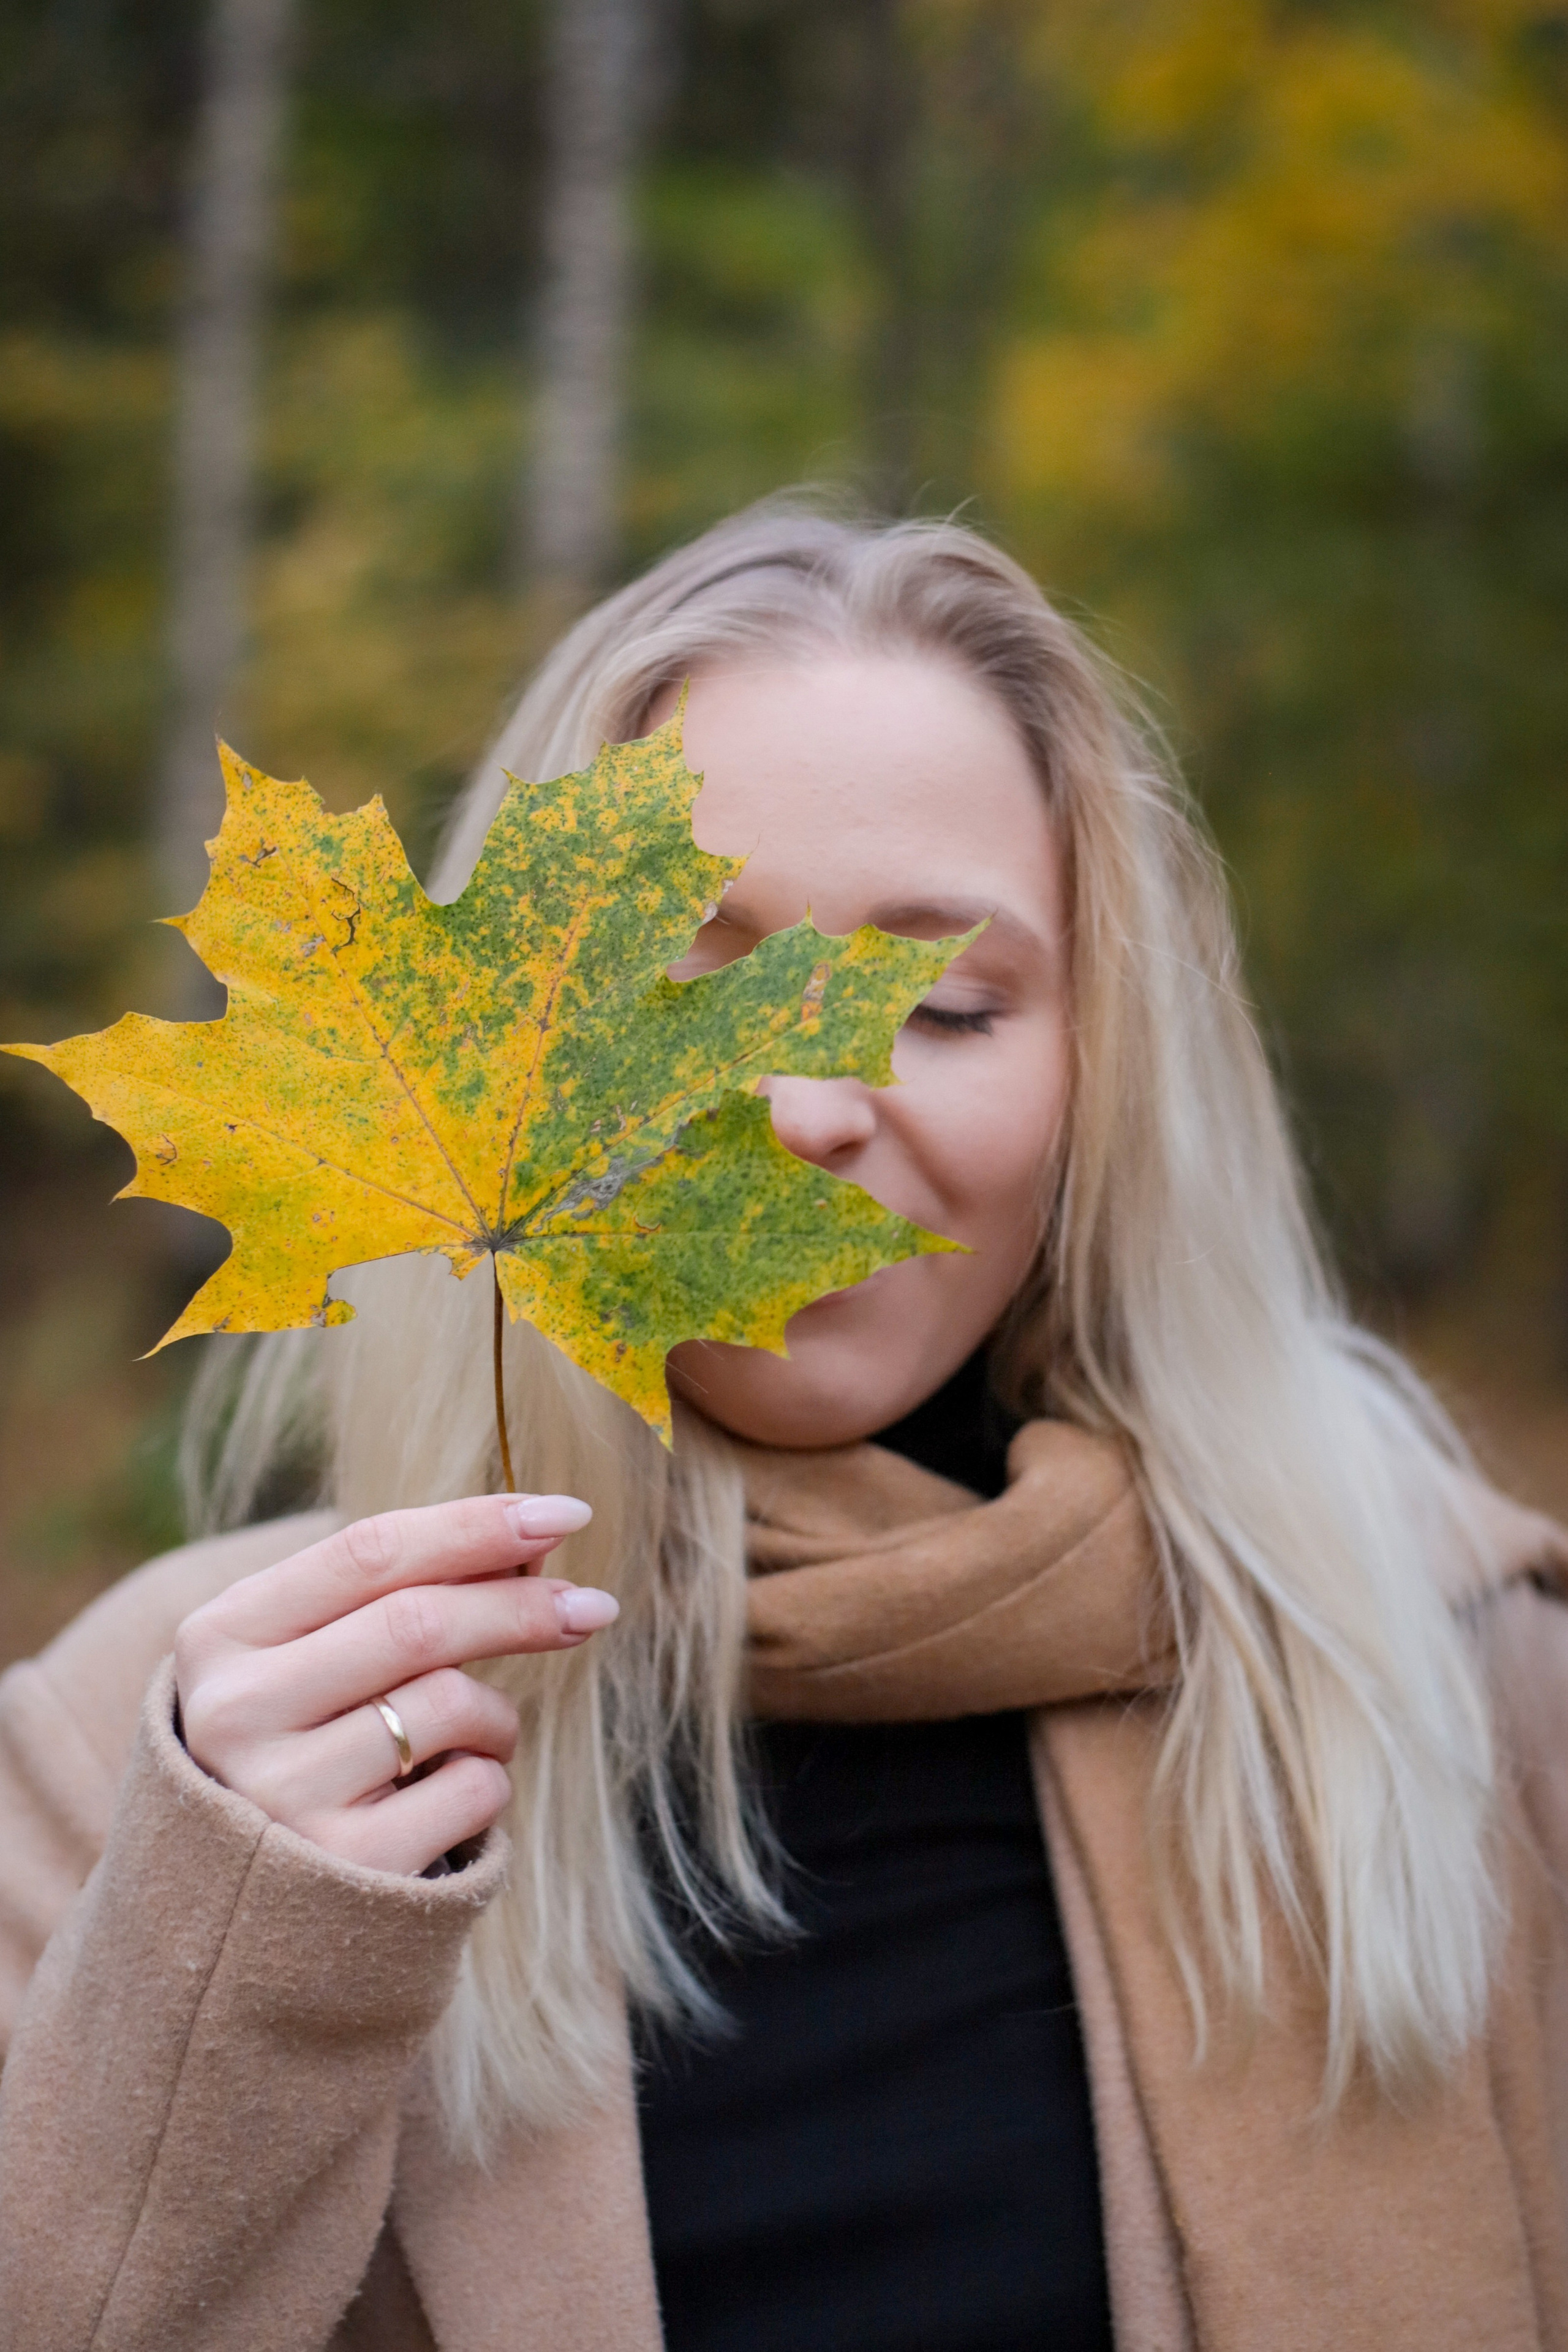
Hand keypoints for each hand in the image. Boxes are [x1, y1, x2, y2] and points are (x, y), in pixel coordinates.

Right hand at [174, 1493, 615, 1876]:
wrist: (251, 1913)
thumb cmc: (307, 1750)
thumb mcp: (314, 1661)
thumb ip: (396, 1597)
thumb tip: (530, 1544)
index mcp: (221, 1637)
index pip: (369, 1551)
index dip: (475, 1524)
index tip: (563, 1513)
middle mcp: (238, 1713)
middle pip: (419, 1622)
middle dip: (522, 1605)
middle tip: (593, 1607)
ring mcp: (285, 1796)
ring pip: (452, 1703)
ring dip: (497, 1715)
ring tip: (476, 1741)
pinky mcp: (345, 1870)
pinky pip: (472, 1789)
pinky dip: (490, 1780)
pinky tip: (449, 1800)